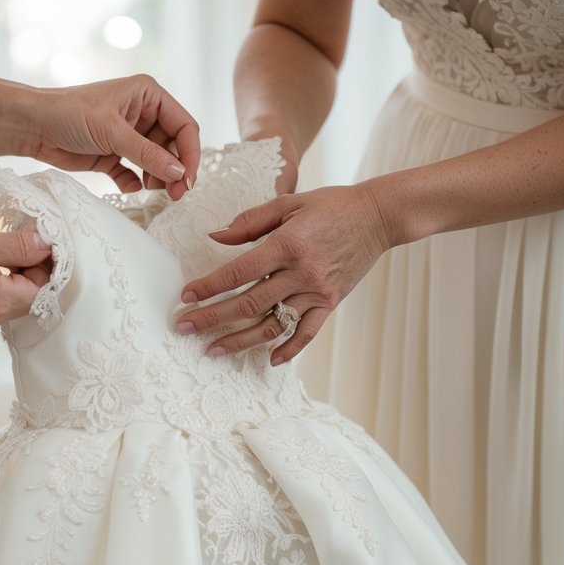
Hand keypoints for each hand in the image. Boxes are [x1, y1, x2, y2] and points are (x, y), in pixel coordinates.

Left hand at [30, 75, 199, 199]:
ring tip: (151, 190)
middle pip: (174, 147)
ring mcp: (129, 136)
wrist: (33, 126)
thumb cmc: (69, 114)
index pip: (184, 126)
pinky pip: (136, 173)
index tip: (187, 180)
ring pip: (158, 162)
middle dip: (176, 171)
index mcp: (148, 95)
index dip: (190, 154)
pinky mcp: (114, 156)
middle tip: (174, 195)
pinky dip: (136, 183)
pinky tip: (130, 187)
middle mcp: (143, 113)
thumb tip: (180, 174)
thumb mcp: (112, 132)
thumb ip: (148, 154)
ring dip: (159, 179)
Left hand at [176, 181, 389, 363]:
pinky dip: (289, 349)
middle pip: (248, 303)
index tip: (186, 297)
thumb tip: (215, 236)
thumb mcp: (289, 204)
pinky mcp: (330, 303)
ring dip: (240, 341)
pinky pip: (307, 333)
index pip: (238, 273)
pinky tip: (270, 360)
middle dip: (212, 318)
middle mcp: (301, 273)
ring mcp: (316, 292)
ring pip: (272, 324)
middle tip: (185, 327)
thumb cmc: (331, 205)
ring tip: (213, 350)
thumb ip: (250, 221)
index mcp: (287, 245)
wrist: (378, 216)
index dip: (209, 286)